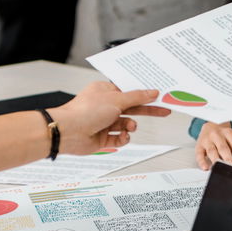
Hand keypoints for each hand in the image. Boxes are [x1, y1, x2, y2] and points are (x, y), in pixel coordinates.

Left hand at [51, 82, 170, 154]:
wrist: (68, 132)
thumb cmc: (85, 111)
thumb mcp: (117, 100)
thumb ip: (137, 97)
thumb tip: (151, 92)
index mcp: (105, 92)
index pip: (129, 92)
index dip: (144, 95)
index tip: (158, 97)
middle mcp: (104, 106)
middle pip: (131, 108)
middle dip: (146, 110)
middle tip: (163, 111)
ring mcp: (103, 122)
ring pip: (126, 124)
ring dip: (130, 126)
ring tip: (130, 127)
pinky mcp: (102, 137)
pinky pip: (119, 138)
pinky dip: (123, 138)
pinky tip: (122, 136)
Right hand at [195, 122, 231, 169]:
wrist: (209, 127)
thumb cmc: (223, 137)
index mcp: (228, 133)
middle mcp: (217, 135)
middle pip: (224, 148)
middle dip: (229, 160)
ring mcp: (207, 140)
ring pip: (211, 151)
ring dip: (216, 161)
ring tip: (220, 169)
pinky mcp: (199, 146)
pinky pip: (199, 154)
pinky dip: (202, 161)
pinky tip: (205, 167)